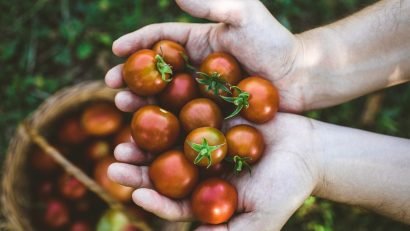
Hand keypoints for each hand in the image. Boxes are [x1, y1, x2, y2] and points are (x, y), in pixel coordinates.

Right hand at [105, 0, 308, 111]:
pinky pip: (184, 117)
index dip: (137, 43)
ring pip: (165, 96)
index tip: (115, 50)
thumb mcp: (243, 14)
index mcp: (199, 41)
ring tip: (122, 108)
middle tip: (110, 87)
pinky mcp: (213, 112)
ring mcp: (203, 91)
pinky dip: (166, 123)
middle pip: (155, 71)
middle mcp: (196, 67)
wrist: (301, 76)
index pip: (160, 39)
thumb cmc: (274, 43)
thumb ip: (211, 3)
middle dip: (130, 77)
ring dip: (141, 101)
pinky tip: (151, 132)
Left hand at [108, 112, 320, 229]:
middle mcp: (198, 167)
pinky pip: (187, 109)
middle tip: (116, 158)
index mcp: (204, 195)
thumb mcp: (260, 219)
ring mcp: (203, 140)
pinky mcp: (212, 115)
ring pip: (169, 136)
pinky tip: (154, 94)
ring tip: (126, 124)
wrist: (309, 150)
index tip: (136, 194)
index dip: (154, 199)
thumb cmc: (287, 187)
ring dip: (147, 130)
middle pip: (162, 168)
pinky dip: (170, 103)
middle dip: (138, 165)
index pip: (172, 201)